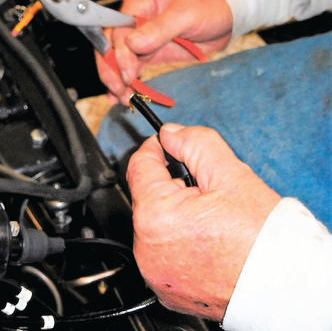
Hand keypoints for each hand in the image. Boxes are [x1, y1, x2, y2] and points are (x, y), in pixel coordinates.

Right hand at [96, 0, 232, 104]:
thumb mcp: (186, 14)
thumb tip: (132, 44)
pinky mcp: (146, 54)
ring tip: (123, 99)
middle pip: (110, 47)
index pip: (118, 30)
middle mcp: (134, 19)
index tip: (127, 74)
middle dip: (112, 71)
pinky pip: (130, 69)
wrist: (225, 17)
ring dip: (117, 81)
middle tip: (119, 90)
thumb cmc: (208, 6)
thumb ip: (158, 29)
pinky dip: (126, 84)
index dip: (120, 54)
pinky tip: (123, 97)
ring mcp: (139, 38)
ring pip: (117, 62)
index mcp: (139, 1)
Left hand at [127, 124, 280, 319]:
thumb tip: (171, 133)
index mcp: (156, 215)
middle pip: (148, 197)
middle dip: (172, 187)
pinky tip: (206, 244)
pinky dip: (177, 243)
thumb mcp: (232, 176)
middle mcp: (146, 247)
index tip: (168, 145)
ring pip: (155, 226)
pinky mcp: (165, 288)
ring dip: (175, 216)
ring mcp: (154, 271)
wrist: (282, 288)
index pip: (139, 166)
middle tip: (207, 193)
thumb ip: (196, 144)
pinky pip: (162, 253)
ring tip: (211, 223)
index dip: (155, 150)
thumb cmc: (262, 239)